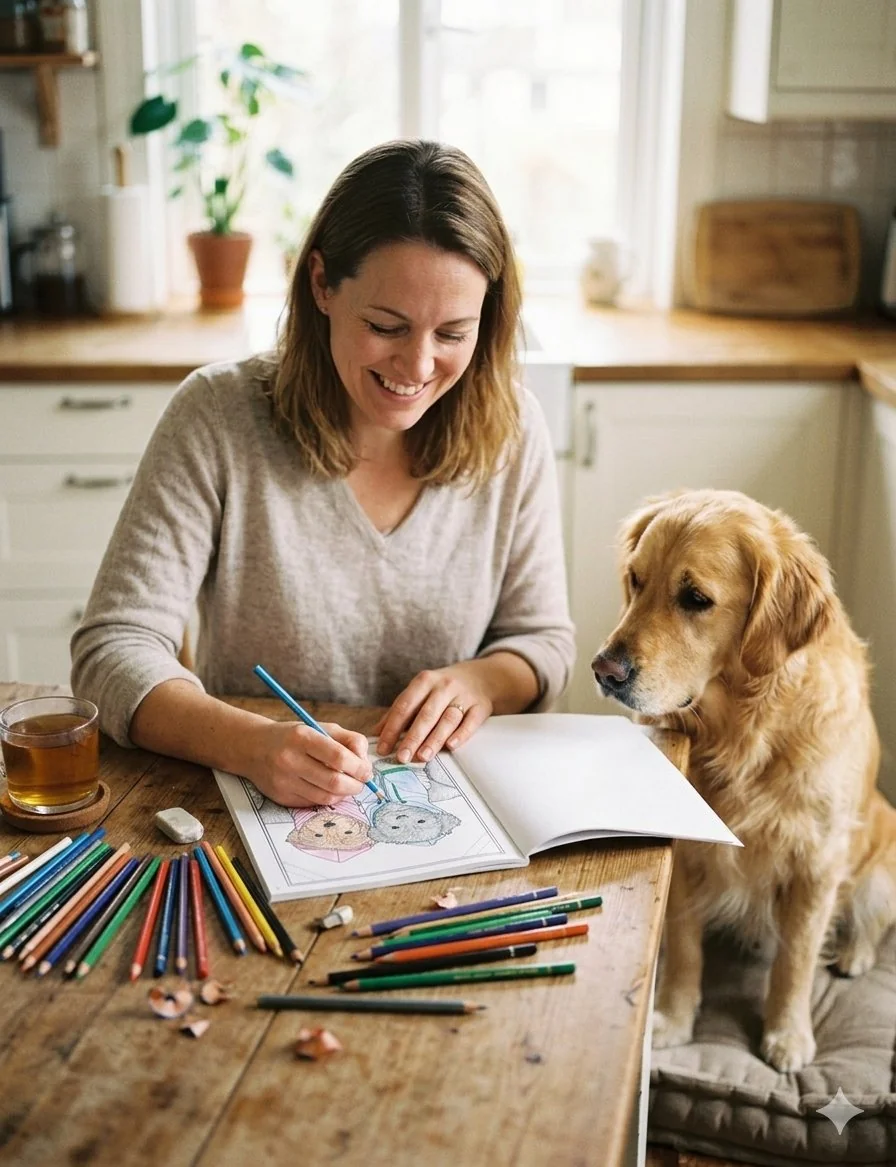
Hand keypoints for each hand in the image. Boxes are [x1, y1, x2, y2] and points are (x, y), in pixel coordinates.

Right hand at [247, 719, 371, 807]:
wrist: (254, 747)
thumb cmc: (294, 737)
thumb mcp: (321, 728)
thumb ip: (349, 740)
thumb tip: (365, 762)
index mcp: (302, 737)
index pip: (339, 757)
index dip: (359, 767)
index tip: (366, 770)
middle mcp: (290, 760)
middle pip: (334, 782)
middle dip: (355, 785)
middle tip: (361, 782)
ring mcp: (284, 781)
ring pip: (326, 797)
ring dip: (343, 794)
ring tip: (346, 785)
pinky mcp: (281, 797)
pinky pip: (313, 803)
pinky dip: (327, 798)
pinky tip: (328, 788)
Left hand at [375, 663, 493, 762]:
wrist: (480, 677)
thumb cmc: (442, 689)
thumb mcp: (420, 692)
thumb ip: (400, 711)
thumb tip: (376, 733)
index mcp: (424, 681)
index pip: (405, 706)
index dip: (392, 727)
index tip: (383, 748)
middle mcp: (444, 686)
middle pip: (426, 714)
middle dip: (412, 737)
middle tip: (402, 757)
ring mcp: (464, 696)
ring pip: (448, 719)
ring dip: (434, 739)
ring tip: (423, 757)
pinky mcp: (481, 706)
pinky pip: (471, 721)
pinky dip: (461, 734)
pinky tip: (451, 746)